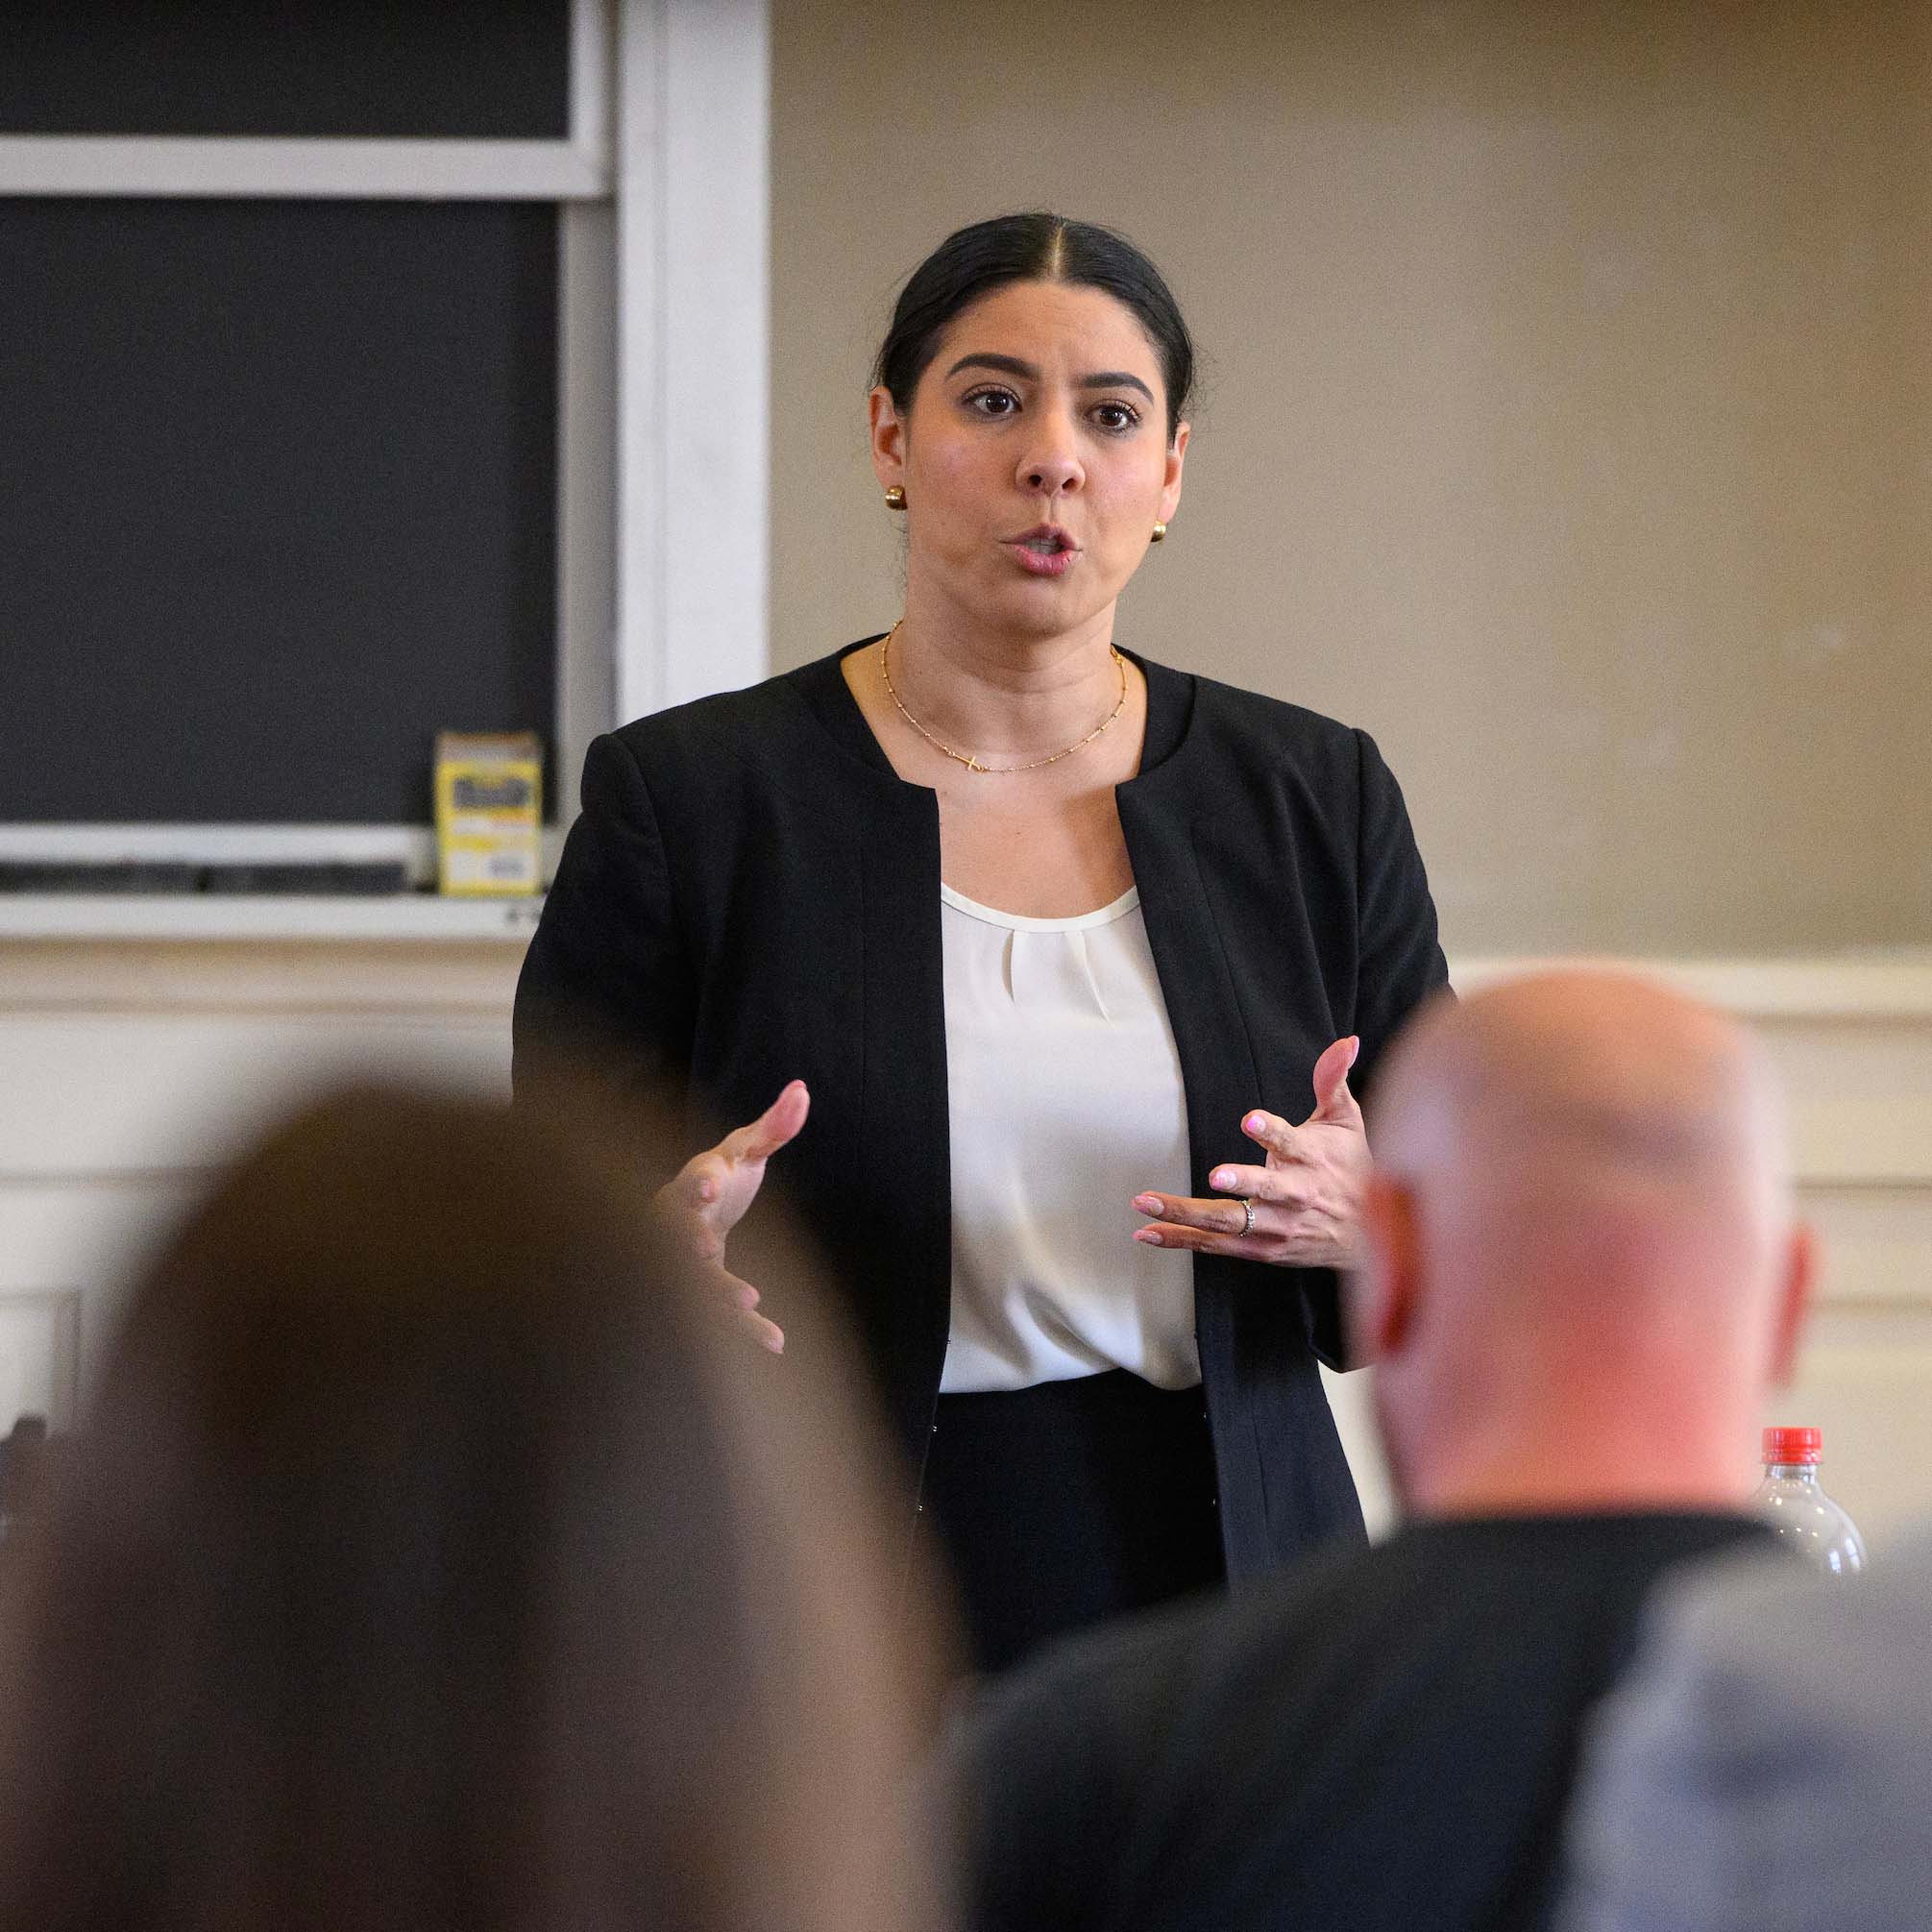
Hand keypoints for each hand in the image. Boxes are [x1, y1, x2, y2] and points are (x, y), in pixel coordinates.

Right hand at [658, 1079, 809, 1351]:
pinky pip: (713, 1314)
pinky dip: (741, 1328)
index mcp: (691, 1186)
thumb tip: (803, 1089)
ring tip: (752, 1306)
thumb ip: (775, 1127)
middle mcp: (677, 1227)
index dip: (697, 1182)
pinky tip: (775, 1342)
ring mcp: (681, 1264)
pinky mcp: (695, 1294)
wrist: (688, 1217)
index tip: (708, 1184)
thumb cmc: (719, 1176)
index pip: (689, 1181)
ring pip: (694, 1281)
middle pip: (678, 1235)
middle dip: (692, 1242)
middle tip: (709, 1251)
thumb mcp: (745, 1150)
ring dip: (718, 1294)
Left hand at [1131, 1037, 1369, 1269]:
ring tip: (1148, 1202)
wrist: (1371, 1238)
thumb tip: (1345, 1042)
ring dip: (1185, 1213)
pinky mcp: (1261, 1249)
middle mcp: (1294, 1196)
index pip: (1291, 1143)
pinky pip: (1215, 1245)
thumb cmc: (1352, 1169)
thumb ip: (1333, 1081)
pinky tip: (1148, 1232)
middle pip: (1264, 1190)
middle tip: (1214, 1175)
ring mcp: (1276, 1227)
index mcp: (1311, 1159)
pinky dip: (1181, 1239)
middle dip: (1239, 1181)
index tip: (1250, 1120)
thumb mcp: (1348, 1122)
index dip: (1271, 1131)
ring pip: (1228, 1222)